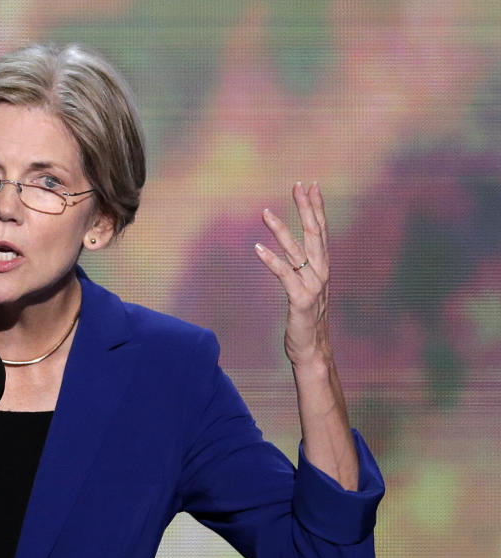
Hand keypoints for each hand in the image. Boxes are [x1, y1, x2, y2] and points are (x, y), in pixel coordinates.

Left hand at [254, 182, 330, 367]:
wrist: (312, 350)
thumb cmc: (306, 319)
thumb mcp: (305, 288)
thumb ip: (301, 268)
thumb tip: (291, 251)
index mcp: (322, 267)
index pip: (321, 231)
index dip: (316, 207)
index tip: (311, 186)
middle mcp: (321, 273)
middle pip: (315, 234)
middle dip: (307, 208)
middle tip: (299, 185)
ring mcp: (312, 287)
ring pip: (297, 252)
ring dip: (281, 231)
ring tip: (265, 212)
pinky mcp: (300, 301)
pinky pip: (284, 276)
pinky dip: (271, 261)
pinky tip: (258, 248)